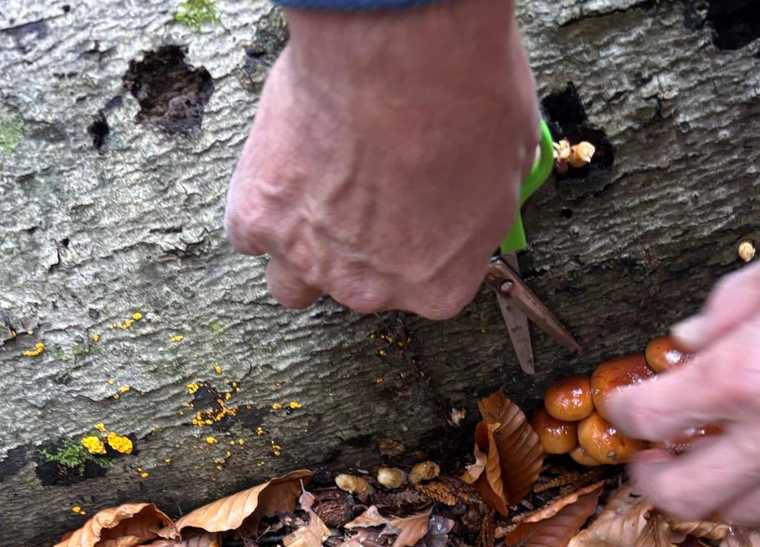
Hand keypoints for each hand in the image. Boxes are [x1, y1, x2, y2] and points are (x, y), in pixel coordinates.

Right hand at [225, 0, 537, 319]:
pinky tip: (277, 176)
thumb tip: (478, 191)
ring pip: (294, 283)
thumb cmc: (465, 92)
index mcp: (440, 285)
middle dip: (364, 247)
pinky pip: (247, 234)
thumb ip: (482, 204)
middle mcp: (373, 289)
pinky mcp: (260, 217)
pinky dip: (258, 211)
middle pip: (362, 287)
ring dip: (304, 252)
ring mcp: (313, 258)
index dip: (424, 244)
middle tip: (369, 189)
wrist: (400, 45)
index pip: (430, 287)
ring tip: (316, 201)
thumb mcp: (513, 161)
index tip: (421, 212)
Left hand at [604, 196, 759, 523]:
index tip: (626, 402)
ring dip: (708, 493)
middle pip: (681, 495)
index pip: (651, 417)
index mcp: (748, 374)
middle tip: (648, 457)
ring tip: (706, 461)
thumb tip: (691, 339)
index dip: (625, 411)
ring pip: (737, 512)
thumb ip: (730, 307)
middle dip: (649, 479)